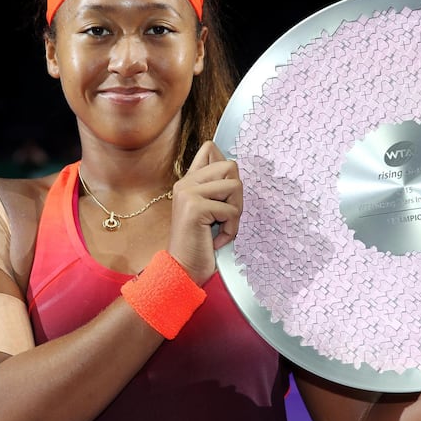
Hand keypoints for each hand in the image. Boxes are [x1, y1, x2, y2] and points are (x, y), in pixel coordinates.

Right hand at [167, 140, 242, 284]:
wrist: (183, 270)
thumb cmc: (200, 244)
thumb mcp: (211, 212)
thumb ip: (217, 189)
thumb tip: (234, 168)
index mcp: (189, 182)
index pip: (210, 149)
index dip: (227, 167)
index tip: (225, 193)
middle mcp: (186, 184)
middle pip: (230, 166)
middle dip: (237, 194)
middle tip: (226, 216)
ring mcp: (188, 194)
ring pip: (235, 186)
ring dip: (235, 213)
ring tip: (222, 227)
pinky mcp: (195, 208)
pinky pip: (231, 210)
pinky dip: (231, 229)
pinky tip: (217, 240)